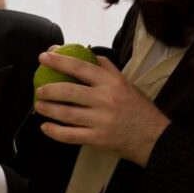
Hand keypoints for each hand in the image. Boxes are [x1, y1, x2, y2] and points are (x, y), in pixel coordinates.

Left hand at [34, 50, 170, 165]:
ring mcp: (101, 120)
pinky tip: (46, 127)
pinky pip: (69, 135)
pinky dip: (54, 131)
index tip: (44, 57)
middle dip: (48, 89)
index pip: (80, 67)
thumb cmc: (138, 108)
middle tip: (38, 89)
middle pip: (68, 91)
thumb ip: (106, 68)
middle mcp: (106, 99)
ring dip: (47, 109)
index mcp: (112, 83)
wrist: (154, 137)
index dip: (59, 61)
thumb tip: (84, 53)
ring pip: (66, 113)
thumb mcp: (126, 83)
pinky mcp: (97, 139)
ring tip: (38, 106)